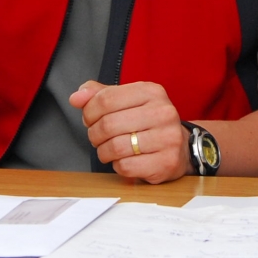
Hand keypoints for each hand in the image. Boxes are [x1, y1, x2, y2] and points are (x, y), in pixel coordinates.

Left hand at [72, 80, 190, 182]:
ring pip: (115, 147)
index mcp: (151, 91)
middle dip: (94, 134)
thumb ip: (99, 95)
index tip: (90, 120)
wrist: (180, 147)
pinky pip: (126, 166)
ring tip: (108, 150)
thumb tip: (76, 97)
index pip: (106, 99)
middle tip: (98, 138)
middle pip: (108, 124)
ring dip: (104, 152)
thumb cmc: (147, 123)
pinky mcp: (166, 162)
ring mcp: (168, 138)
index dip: (89, 112)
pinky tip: (124, 160)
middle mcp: (163, 112)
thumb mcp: (126, 102)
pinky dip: (118, 166)